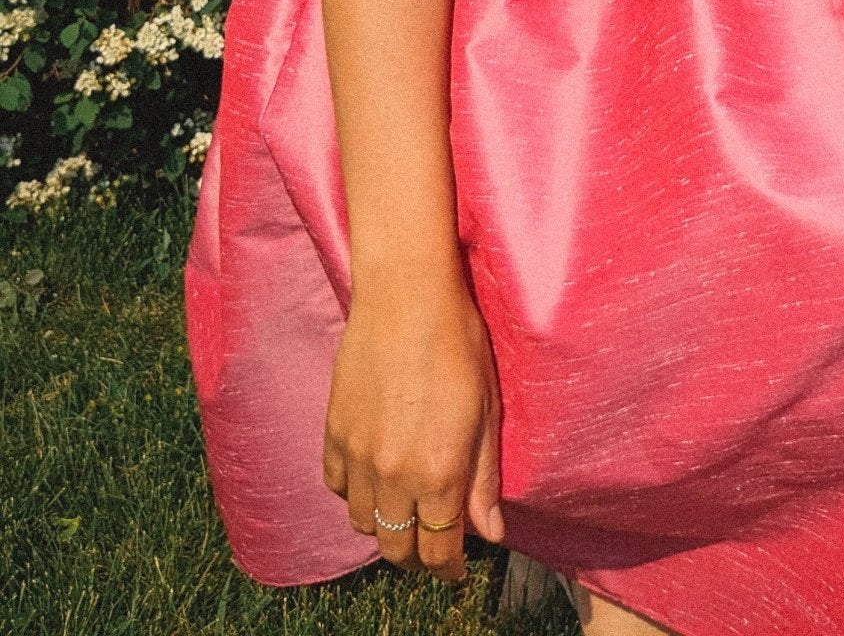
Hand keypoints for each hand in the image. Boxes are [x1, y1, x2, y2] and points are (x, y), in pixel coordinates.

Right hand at [322, 281, 505, 583]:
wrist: (405, 295)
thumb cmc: (457, 342)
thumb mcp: (486, 410)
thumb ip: (484, 477)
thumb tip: (491, 531)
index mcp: (439, 471)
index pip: (438, 549)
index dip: (448, 568)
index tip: (455, 568)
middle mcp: (393, 473)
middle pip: (396, 548)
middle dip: (417, 557)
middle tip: (432, 544)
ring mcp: (357, 454)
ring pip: (363, 522)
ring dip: (385, 526)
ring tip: (404, 509)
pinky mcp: (333, 431)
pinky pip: (335, 485)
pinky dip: (353, 493)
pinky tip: (373, 476)